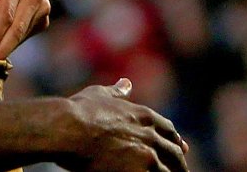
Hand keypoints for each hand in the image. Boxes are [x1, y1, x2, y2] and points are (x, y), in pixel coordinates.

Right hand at [60, 79, 188, 171]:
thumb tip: (126, 83)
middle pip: (174, 154)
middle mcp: (150, 135)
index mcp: (144, 116)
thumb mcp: (98, 95)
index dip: (175, 141)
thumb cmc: (78, 110)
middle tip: (180, 170)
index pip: (169, 131)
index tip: (180, 148)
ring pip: (168, 171)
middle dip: (178, 163)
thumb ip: (116, 91)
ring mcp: (147, 156)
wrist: (67, 129)